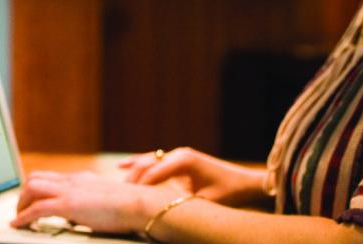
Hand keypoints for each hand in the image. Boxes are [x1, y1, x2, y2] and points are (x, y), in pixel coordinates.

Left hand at [11, 170, 181, 233]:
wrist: (139, 204)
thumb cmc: (129, 205)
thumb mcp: (104, 199)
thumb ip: (90, 202)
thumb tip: (83, 213)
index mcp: (80, 179)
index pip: (50, 177)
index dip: (35, 188)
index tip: (30, 200)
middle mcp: (71, 181)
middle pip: (35, 178)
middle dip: (23, 195)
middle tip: (21, 210)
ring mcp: (69, 191)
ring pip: (31, 188)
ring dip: (21, 204)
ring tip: (19, 218)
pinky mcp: (69, 204)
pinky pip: (38, 208)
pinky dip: (24, 217)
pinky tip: (19, 225)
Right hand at [119, 147, 267, 206]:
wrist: (245, 183)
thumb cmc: (228, 193)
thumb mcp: (205, 201)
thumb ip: (182, 201)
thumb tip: (162, 208)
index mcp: (184, 161)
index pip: (154, 172)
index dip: (140, 186)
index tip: (129, 199)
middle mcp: (178, 154)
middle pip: (147, 163)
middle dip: (132, 178)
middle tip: (118, 193)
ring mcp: (177, 154)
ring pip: (147, 159)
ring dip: (132, 171)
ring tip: (117, 184)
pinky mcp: (178, 159)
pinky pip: (153, 160)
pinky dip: (138, 163)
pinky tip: (121, 166)